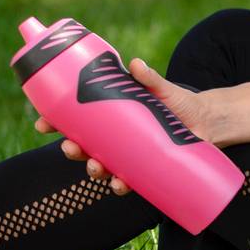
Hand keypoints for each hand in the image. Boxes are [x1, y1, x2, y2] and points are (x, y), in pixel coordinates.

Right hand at [33, 58, 210, 195]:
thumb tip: (135, 64)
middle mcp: (114, 136)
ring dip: (93, 169)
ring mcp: (128, 153)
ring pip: (100, 165)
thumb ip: (149, 78)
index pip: (76, 120)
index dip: (56, 123)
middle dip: (71, 150)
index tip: (42, 124)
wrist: (207, 121)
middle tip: (70, 147)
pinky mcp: (144, 167)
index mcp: (111, 115)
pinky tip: (119, 184)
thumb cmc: (179, 102)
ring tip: (96, 167)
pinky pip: (126, 180)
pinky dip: (120, 185)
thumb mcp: (162, 89)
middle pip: (83, 146)